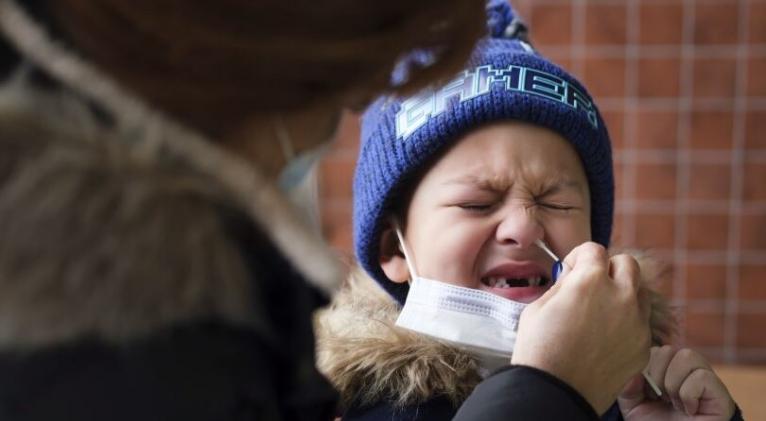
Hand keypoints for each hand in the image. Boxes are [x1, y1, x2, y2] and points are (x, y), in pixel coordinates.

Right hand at [511, 242, 651, 413]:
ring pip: (640, 292)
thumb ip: (563, 285)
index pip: (594, 249)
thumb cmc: (539, 349)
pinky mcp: (643, 346)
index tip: (571, 270)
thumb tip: (573, 277)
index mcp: (590, 281)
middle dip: (608, 269)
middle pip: (627, 264)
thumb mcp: (539, 306)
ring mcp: (637, 322)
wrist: (555, 392)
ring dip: (623, 293)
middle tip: (592, 286)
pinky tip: (605, 337)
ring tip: (601, 312)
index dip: (579, 257)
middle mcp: (621, 296)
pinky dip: (627, 323)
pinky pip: (641, 323)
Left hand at [618, 346, 734, 419]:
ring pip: (687, 356)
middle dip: (657, 377)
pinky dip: (688, 395)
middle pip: (667, 349)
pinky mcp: (720, 392)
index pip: (653, 350)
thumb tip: (634, 371)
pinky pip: (702, 376)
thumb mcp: (633, 407)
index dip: (645, 371)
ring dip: (673, 384)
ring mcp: (706, 379)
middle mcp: (688, 370)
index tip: (648, 394)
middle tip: (662, 399)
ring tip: (675, 404)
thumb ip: (627, 386)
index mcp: (667, 369)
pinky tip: (690, 410)